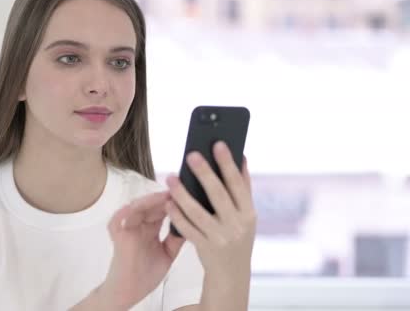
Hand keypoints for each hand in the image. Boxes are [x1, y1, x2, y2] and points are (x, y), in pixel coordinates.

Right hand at [100, 192, 185, 309]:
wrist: (131, 291)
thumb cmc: (147, 274)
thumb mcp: (168, 253)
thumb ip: (176, 238)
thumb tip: (193, 222)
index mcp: (151, 228)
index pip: (162, 210)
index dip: (173, 202)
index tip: (186, 194)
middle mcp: (139, 225)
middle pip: (151, 206)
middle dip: (163, 198)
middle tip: (177, 190)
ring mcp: (127, 228)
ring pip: (137, 208)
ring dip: (149, 201)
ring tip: (163, 197)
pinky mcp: (117, 234)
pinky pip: (119, 219)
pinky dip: (127, 212)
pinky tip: (139, 206)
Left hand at [165, 141, 256, 287]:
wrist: (231, 273)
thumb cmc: (237, 236)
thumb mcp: (246, 215)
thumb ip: (243, 188)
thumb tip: (241, 157)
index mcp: (248, 213)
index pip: (238, 184)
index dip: (228, 164)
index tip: (218, 144)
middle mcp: (237, 225)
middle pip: (218, 195)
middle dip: (205, 173)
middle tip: (191, 155)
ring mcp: (220, 237)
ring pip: (198, 212)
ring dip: (183, 194)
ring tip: (171, 178)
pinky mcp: (204, 247)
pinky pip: (187, 229)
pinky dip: (177, 216)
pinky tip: (168, 202)